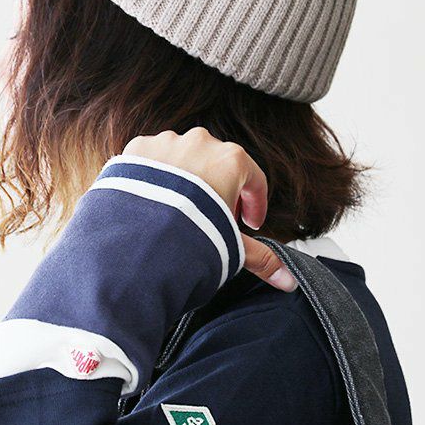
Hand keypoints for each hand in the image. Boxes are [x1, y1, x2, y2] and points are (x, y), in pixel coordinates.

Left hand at [123, 127, 297, 291]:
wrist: (138, 241)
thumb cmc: (191, 241)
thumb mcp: (232, 249)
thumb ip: (262, 259)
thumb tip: (288, 281)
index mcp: (232, 160)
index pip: (254, 180)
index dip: (254, 205)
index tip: (250, 223)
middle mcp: (201, 143)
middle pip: (218, 166)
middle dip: (218, 191)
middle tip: (212, 220)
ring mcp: (166, 142)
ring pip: (183, 159)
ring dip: (185, 181)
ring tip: (178, 212)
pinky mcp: (137, 149)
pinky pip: (152, 160)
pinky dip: (155, 177)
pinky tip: (153, 203)